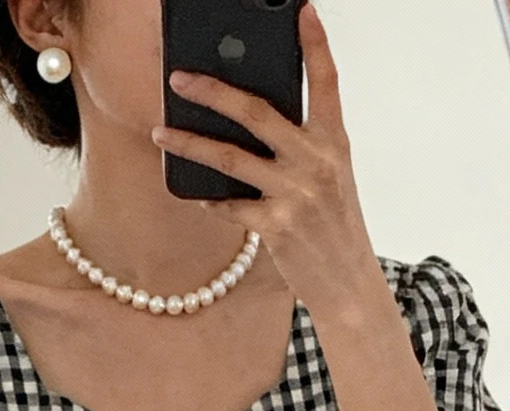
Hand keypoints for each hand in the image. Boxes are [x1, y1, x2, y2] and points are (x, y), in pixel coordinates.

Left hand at [153, 2, 377, 322]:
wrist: (349, 285)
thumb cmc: (334, 227)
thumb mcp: (330, 177)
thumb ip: (299, 146)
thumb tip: (250, 119)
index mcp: (334, 143)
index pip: (326, 82)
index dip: (314, 43)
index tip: (301, 9)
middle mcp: (316, 162)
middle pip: (256, 112)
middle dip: (212, 91)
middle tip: (179, 77)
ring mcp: (296, 194)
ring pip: (230, 158)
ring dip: (189, 143)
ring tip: (160, 132)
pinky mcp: (276, 227)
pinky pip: (230, 205)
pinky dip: (210, 199)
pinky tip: (194, 192)